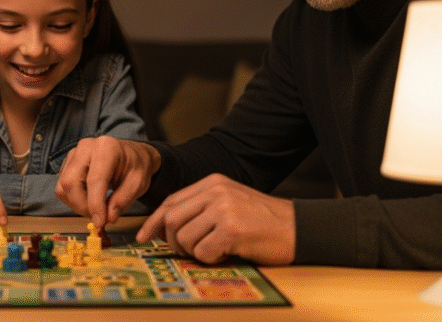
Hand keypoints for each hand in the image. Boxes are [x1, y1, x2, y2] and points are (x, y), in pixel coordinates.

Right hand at [55, 135, 160, 227]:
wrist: (131, 154)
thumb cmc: (135, 166)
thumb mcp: (138, 183)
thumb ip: (123, 200)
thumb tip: (108, 218)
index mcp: (106, 148)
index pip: (94, 180)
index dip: (95, 205)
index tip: (100, 223)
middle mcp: (86, 147)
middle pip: (70, 183)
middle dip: (82, 206)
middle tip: (99, 218)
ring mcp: (74, 154)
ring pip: (63, 187)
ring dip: (76, 204)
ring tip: (95, 208)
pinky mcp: (68, 163)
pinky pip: (62, 186)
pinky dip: (73, 199)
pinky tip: (89, 199)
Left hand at [136, 173, 294, 264]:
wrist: (298, 228)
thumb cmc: (262, 221)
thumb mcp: (229, 202)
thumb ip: (201, 208)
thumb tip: (166, 227)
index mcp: (212, 182)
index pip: (171, 201)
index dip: (154, 221)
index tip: (143, 236)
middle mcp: (216, 191)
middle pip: (171, 219)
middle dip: (172, 241)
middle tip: (186, 251)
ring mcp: (223, 208)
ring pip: (184, 238)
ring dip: (194, 252)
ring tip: (215, 249)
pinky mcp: (231, 229)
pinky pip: (203, 251)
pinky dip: (210, 258)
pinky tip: (227, 252)